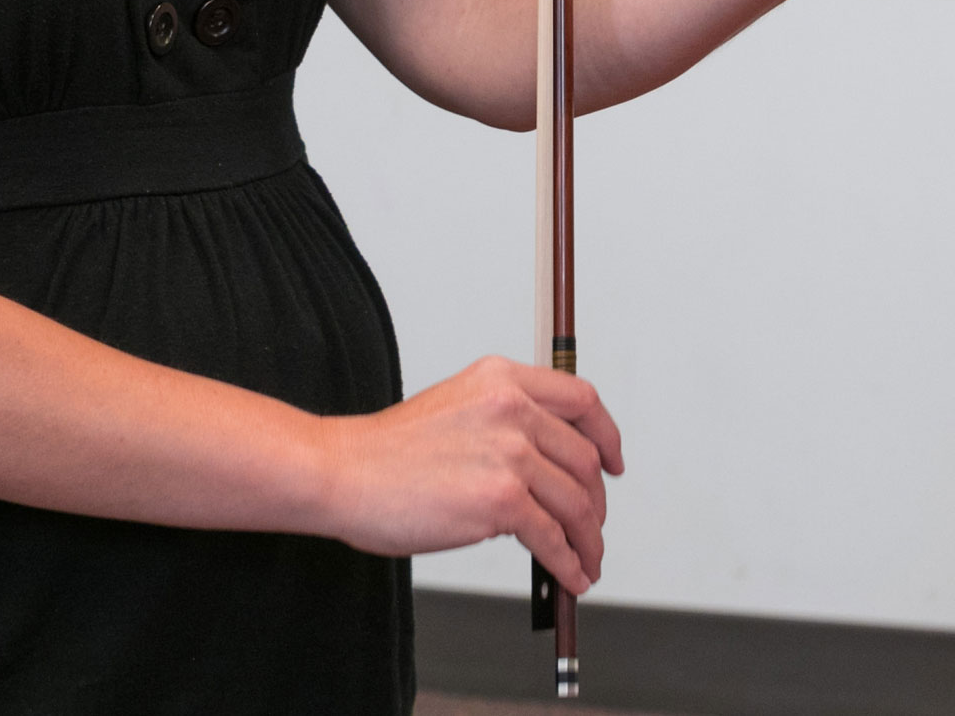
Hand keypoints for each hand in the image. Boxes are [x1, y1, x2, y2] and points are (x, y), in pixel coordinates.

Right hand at [310, 356, 623, 595]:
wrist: (341, 472)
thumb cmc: (386, 452)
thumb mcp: (455, 408)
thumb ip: (503, 423)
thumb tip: (545, 471)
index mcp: (502, 379)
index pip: (581, 399)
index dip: (607, 435)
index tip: (613, 461)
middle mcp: (512, 408)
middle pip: (584, 457)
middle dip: (597, 501)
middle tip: (594, 525)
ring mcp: (509, 453)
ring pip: (576, 502)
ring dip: (588, 539)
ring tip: (587, 560)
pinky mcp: (500, 500)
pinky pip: (553, 538)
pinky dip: (569, 562)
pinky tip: (570, 575)